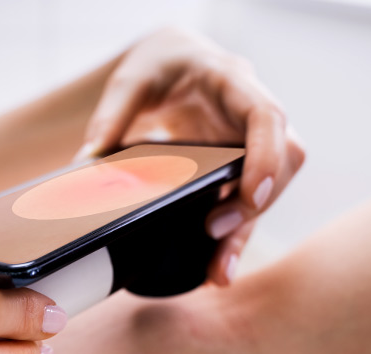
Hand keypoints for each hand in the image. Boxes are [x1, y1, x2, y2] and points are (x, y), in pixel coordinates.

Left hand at [78, 27, 305, 284]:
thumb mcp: (132, 78)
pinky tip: (215, 266)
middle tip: (214, 232)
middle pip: (283, 161)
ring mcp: (250, 145)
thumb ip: (111, 116)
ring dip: (245, 232)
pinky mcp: (239, 169)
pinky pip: (244, 204)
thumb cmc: (161, 64)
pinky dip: (232, 235)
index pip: (267, 118)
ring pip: (267, 191)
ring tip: (219, 272)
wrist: (175, 63)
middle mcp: (250, 116)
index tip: (253, 194)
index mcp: (232, 82)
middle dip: (254, 202)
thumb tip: (87, 163)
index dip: (268, 157)